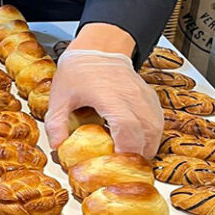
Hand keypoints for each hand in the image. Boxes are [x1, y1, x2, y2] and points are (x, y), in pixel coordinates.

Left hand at [44, 49, 163, 159]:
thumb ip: (56, 123)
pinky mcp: (152, 99)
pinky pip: (158, 125)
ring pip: (156, 132)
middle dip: (136, 157)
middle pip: (147, 135)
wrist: (98, 48)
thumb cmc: (78, 70)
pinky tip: (135, 142)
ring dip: (145, 149)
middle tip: (119, 166)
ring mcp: (145, 98)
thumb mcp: (59, 95)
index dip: (125, 151)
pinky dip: (150, 138)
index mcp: (109, 95)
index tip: (115, 165)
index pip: (127, 128)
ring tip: (127, 156)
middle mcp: (132, 97)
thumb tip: (57, 149)